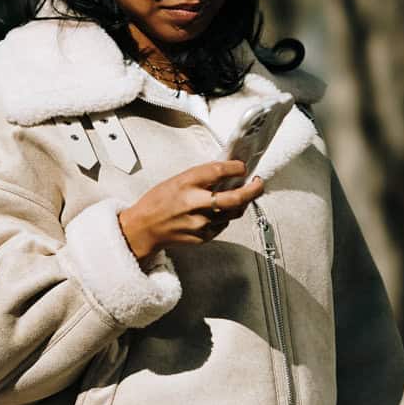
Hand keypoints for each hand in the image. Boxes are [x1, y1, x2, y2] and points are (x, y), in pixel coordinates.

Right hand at [119, 160, 263, 258]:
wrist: (144, 229)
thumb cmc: (158, 202)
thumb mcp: (177, 180)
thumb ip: (202, 177)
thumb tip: (228, 171)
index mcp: (187, 184)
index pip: (220, 171)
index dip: (236, 168)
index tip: (242, 167)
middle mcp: (195, 204)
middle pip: (236, 198)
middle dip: (254, 189)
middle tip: (259, 183)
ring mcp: (201, 223)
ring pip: (234, 212)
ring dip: (242, 203)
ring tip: (241, 195)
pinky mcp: (203, 236)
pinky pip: (223, 224)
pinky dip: (225, 216)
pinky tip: (217, 212)